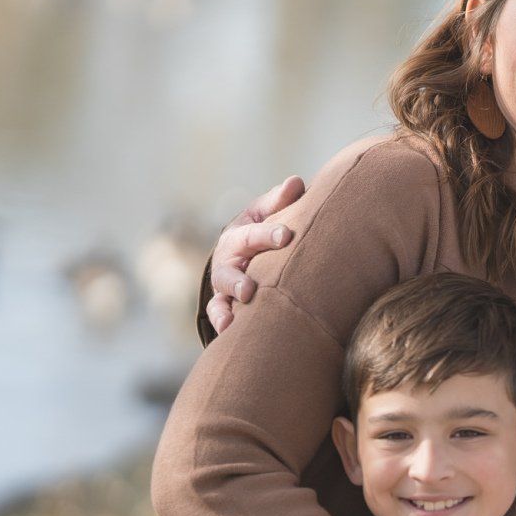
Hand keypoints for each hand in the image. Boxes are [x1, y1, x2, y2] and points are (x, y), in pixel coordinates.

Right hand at [204, 175, 304, 333]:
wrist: (245, 250)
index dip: (268, 234)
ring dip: (227, 305)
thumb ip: (281, 201)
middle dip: (239, 278)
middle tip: (251, 288)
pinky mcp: (225, 304)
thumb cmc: (264, 228)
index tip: (286, 236)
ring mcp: (225, 284)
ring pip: (220, 295)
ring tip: (235, 316)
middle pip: (229, 269)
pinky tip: (231, 332)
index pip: (252, 233)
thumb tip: (296, 183)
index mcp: (240, 234)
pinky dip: (222, 323)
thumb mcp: (269, 212)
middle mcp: (228, 260)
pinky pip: (219, 314)